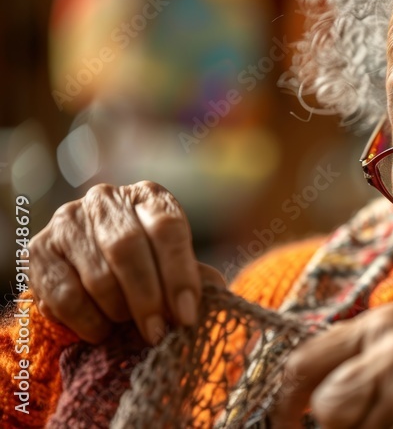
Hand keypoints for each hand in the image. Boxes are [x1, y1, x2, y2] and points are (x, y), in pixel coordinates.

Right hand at [28, 181, 224, 343]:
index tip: (187, 315)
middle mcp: (106, 200)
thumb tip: (216, 290)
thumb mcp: (172, 263)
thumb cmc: (145, 264)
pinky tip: (101, 329)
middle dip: (147, 299)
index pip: (167, 228)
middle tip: (158, 333)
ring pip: (97, 276)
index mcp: (148, 197)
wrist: (87, 266)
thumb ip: (193, 275)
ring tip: (130, 325)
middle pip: (127, 249)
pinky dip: (88, 322)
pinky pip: (65, 296)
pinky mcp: (39, 250)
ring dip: (118, 311)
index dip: (179, 274)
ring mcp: (68, 221)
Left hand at [271, 304, 392, 428]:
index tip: (290, 422)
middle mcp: (391, 346)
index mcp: (389, 324)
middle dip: (335, 424)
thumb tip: (309, 392)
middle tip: (367, 426)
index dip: (289, 401)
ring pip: (341, 426)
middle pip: (323, 404)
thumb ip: (374, 362)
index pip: (305, 361)